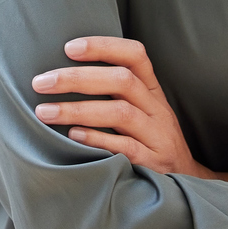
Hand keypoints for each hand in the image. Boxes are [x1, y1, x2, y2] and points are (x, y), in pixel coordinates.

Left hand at [31, 37, 227, 184]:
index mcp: (152, 91)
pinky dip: (98, 140)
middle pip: (122, 80)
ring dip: (78, 109)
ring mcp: (158, 137)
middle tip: (40, 82)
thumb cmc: (150, 141)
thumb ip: (113, 93)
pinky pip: (126, 148)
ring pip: (121, 113)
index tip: (69, 47)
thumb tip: (60, 76)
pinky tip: (73, 137)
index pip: (136, 55)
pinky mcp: (155, 164)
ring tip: (44, 112)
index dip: (104, 46)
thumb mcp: (141, 111)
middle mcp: (157, 109)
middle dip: (77, 78)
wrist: (187, 182)